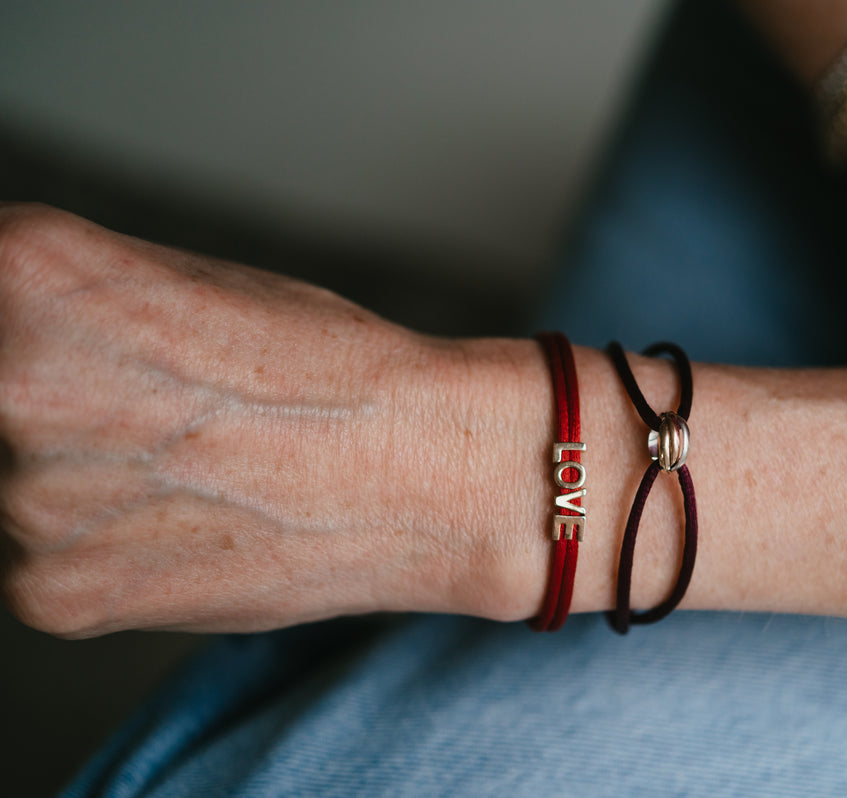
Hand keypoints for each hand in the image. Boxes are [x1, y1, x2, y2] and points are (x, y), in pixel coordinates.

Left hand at [0, 204, 471, 635]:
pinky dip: (102, 551)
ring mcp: (25, 495)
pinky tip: (185, 525)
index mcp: (34, 271)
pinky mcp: (53, 590)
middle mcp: (11, 380)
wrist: (423, 473)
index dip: (35, 336)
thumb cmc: (328, 367)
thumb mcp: (185, 281)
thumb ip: (66, 301)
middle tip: (157, 416)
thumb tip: (15, 342)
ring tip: (190, 472)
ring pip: (16, 485)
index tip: (83, 360)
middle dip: (60, 406)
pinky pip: (42, 564)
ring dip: (79, 480)